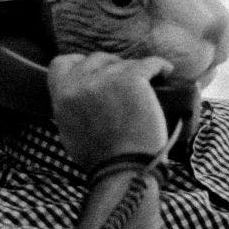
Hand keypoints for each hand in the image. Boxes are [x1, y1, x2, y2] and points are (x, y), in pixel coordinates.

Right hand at [47, 52, 171, 171]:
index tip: (94, 71)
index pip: (63, 62)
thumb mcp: (71, 130)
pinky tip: (166, 71)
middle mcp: (81, 82)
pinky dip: (160, 66)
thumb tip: (79, 91)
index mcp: (62, 95)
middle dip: (110, 68)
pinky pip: (150, 63)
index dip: (79, 64)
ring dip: (134, 72)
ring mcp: (106, 78)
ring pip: (123, 63)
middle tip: (125, 82)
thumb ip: (72, 105)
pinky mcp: (132, 79)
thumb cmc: (101, 157)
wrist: (124, 169)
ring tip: (148, 85)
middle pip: (97, 58)